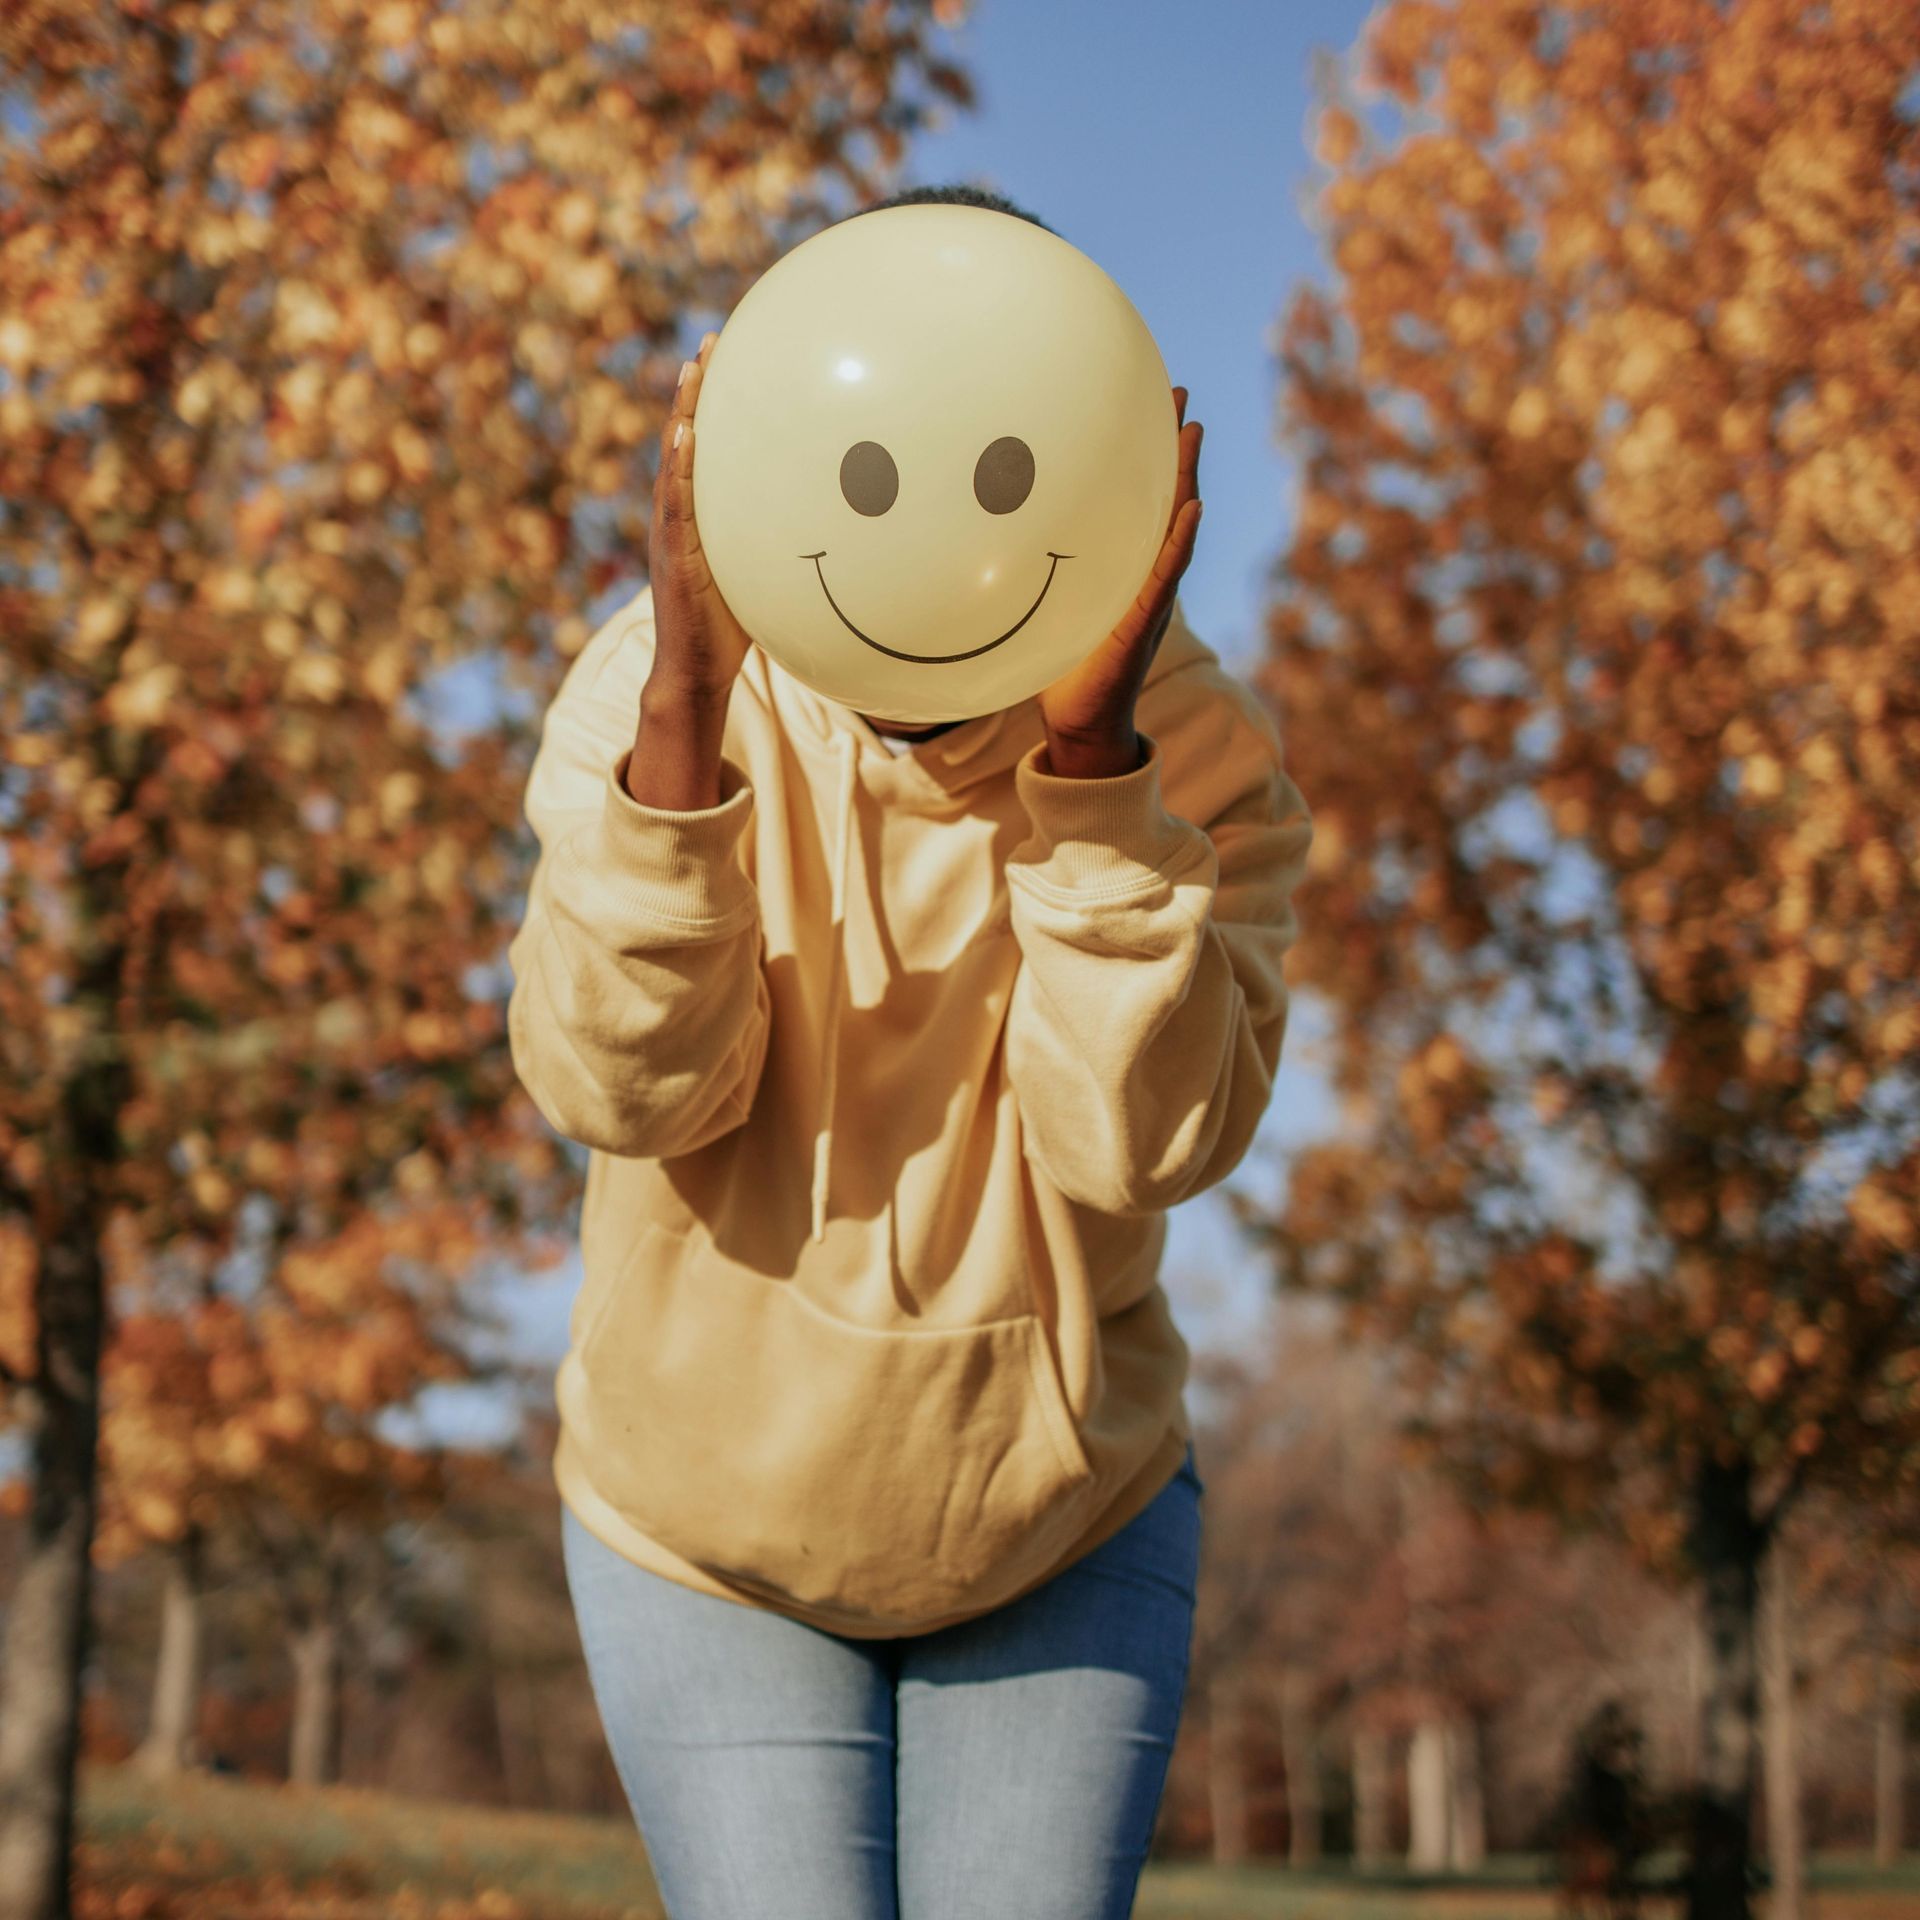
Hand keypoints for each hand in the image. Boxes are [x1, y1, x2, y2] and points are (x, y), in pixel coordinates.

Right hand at [644, 330, 754, 707]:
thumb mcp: (764, 574)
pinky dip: (679, 466)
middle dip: (696, 391)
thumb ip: (784, 543)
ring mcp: (673, 534)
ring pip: (675, 462)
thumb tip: (836, 525)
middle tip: (712, 342)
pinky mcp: (674, 555)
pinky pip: (677, 503)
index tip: (728, 361)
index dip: (713, 407)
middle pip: (686, 441)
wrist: (697, 671)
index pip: (706, 451)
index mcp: (700, 518)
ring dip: (682, 415)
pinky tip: (687, 433)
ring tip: (693, 371)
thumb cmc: (734, 627)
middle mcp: (681, 517)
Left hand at [1035, 383, 1202, 777]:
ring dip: (1186, 479)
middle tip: (1179, 391)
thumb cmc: (1057, 663)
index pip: (1134, 497)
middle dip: (1172, 445)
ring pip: (1174, 527)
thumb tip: (977, 529)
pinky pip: (1165, 578)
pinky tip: (1194, 510)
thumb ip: (1029, 565)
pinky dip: (1181, 544)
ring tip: (1193, 431)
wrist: (1078, 722)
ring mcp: (1148, 596)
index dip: (1141, 452)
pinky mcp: (1143, 625)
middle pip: (1163, 497)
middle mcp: (1140, 573)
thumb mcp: (1040, 602)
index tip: (1144, 400)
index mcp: (1118, 564)